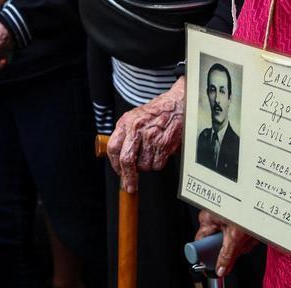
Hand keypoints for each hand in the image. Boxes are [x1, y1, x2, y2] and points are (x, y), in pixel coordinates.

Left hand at [107, 77, 184, 192]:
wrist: (177, 104)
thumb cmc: (156, 112)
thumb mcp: (134, 117)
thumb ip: (125, 135)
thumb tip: (118, 159)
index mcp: (126, 123)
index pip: (113, 148)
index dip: (114, 164)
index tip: (119, 173)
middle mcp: (137, 129)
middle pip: (126, 160)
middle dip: (128, 177)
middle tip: (130, 185)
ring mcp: (151, 137)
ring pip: (144, 165)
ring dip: (147, 166)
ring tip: (152, 152)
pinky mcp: (164, 144)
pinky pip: (157, 164)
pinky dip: (158, 163)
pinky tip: (161, 150)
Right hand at [196, 211, 257, 277]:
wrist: (261, 201)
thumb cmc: (245, 210)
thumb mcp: (235, 237)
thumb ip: (226, 256)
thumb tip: (220, 269)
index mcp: (207, 219)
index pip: (201, 243)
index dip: (207, 255)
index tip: (214, 263)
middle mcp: (212, 216)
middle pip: (217, 243)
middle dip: (231, 248)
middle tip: (240, 243)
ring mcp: (223, 216)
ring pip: (229, 239)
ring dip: (241, 241)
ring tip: (248, 234)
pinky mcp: (233, 217)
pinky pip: (236, 233)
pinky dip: (245, 235)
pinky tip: (251, 232)